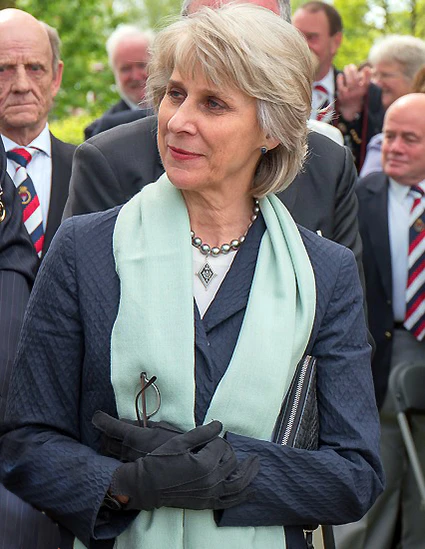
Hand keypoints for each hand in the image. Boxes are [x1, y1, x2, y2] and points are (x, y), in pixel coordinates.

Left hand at [93, 411, 182, 461]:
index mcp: (134, 437)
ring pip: (108, 455)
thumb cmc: (177, 444)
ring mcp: (128, 466)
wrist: (186, 469)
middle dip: (103, 433)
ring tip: (111, 441)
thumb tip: (124, 423)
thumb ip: (140, 425)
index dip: (100, 420)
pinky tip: (118, 456)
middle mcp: (128, 452)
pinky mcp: (131, 478)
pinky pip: (116, 466)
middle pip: (105, 441)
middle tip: (106, 428)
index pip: (109, 426)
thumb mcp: (160, 428)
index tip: (97, 416)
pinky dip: (113, 459)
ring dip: (107, 446)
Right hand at [110, 420, 258, 510]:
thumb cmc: (160, 461)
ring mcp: (210, 494)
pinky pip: (230, 501)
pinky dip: (243, 495)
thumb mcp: (180, 442)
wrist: (147, 485)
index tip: (206, 439)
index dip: (215, 439)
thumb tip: (220, 424)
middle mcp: (211, 481)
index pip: (221, 446)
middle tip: (225, 446)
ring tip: (256, 463)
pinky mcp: (206, 503)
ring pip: (238, 484)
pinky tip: (251, 489)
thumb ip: (203, 433)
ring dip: (250, 473)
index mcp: (204, 464)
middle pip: (231, 462)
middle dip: (229, 452)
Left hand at [336, 64, 370, 120]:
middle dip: (353, 70)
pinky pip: (341, 86)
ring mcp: (350, 95)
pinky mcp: (342, 96)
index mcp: (364, 91)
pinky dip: (340, 79)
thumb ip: (366, 78)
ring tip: (346, 67)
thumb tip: (367, 68)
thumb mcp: (363, 88)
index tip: (366, 68)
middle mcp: (357, 93)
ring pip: (350, 82)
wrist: (350, 110)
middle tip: (350, 65)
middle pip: (357, 80)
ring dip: (347, 73)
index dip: (368, 74)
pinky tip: (340, 75)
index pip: (367, 82)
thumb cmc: (357, 95)